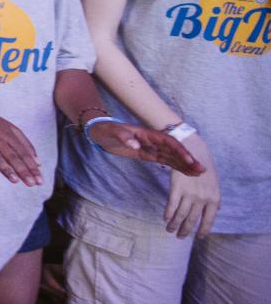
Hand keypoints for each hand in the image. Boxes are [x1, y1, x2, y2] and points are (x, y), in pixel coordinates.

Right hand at [0, 108, 41, 185]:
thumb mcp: (12, 129)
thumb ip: (26, 144)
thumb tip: (38, 163)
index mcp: (9, 134)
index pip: (23, 153)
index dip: (32, 166)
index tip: (39, 179)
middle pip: (12, 156)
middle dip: (22, 170)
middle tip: (31, 183)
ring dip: (6, 169)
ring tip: (15, 181)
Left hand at [86, 121, 202, 175]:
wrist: (101, 133)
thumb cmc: (107, 130)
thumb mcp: (113, 132)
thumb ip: (124, 137)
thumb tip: (135, 145)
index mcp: (149, 134)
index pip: (168, 142)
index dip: (179, 150)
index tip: (189, 159)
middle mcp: (154, 141)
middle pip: (174, 150)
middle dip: (188, 160)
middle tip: (201, 170)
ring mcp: (153, 148)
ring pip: (173, 157)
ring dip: (185, 165)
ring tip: (199, 174)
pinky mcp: (149, 155)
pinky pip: (166, 161)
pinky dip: (177, 167)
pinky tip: (187, 173)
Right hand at [164, 135, 218, 237]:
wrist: (193, 150)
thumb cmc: (204, 166)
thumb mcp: (214, 182)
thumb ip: (215, 198)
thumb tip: (217, 210)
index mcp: (214, 198)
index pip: (209, 219)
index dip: (203, 230)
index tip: (199, 237)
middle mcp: (202, 199)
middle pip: (192, 219)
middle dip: (185, 230)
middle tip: (180, 237)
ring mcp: (189, 194)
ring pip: (181, 215)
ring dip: (174, 225)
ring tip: (170, 230)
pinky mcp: (176, 188)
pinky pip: (172, 205)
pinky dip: (168, 214)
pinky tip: (165, 219)